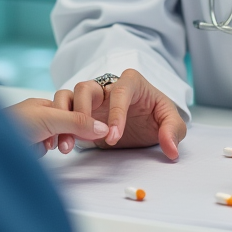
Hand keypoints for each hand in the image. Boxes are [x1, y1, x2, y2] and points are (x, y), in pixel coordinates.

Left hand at [4, 98, 109, 157]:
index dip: (79, 122)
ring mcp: (28, 134)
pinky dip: (37, 155)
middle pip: (62, 128)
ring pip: (51, 143)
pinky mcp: (23, 150)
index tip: (91, 134)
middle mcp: (34, 117)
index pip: (70, 111)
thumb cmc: (11, 124)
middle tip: (62, 146)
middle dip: (62, 137)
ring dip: (47, 146)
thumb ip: (77, 122)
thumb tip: (102, 128)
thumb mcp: (50, 119)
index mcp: (41, 104)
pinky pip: (38, 154)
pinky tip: (30, 154)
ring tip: (40, 148)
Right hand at [53, 68, 186, 159]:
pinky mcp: (80, 112)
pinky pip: (62, 112)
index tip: (113, 137)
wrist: (144, 122)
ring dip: (64, 118)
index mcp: (130, 82)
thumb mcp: (170, 120)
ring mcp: (91, 99)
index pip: (120, 91)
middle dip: (83, 112)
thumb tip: (171, 149)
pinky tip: (61, 144)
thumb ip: (173, 131)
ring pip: (68, 96)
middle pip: (85, 88)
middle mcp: (106, 86)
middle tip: (89, 138)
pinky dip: (58, 126)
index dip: (116, 113)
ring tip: (66, 144)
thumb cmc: (155, 116)